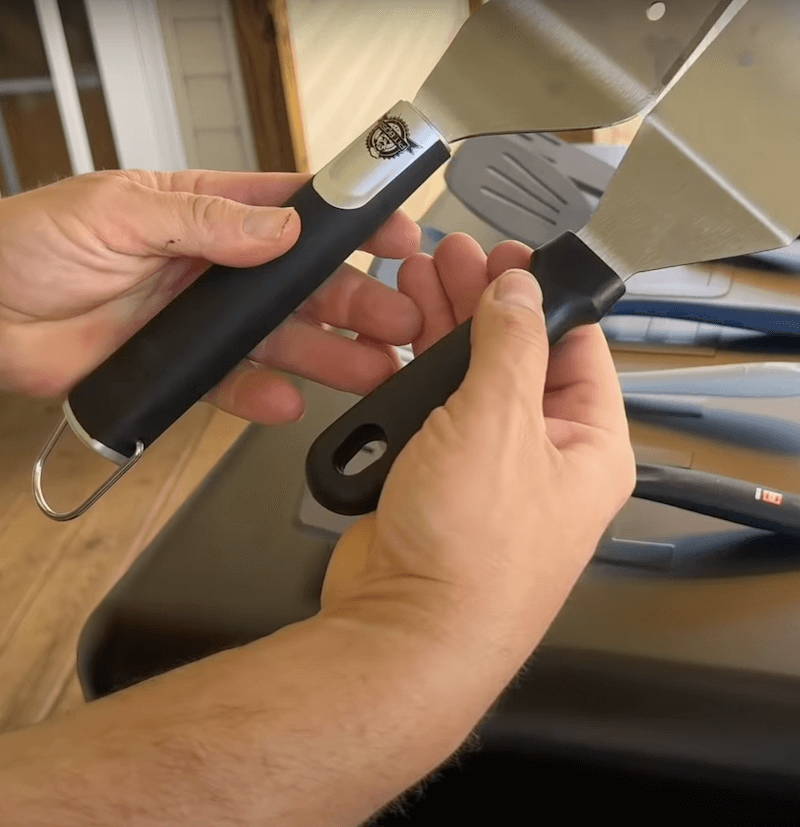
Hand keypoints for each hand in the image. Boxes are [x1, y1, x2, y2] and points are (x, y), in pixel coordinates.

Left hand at [0, 170, 420, 422]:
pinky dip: (264, 397)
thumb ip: (203, 220)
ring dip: (332, 354)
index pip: (295, 211)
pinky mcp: (186, 368)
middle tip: (402, 320)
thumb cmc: (32, 244)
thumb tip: (279, 230)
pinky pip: (237, 386)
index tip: (397, 233)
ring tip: (374, 368)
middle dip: (359, 301)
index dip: (351, 222)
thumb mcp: (119, 212)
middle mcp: (216, 268)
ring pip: (285, 339)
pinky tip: (289, 401)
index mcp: (206, 212)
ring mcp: (204, 322)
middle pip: (305, 285)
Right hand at [322, 234, 634, 665]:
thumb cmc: (471, 551)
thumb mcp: (500, 422)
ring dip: (441, 332)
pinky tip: (393, 340)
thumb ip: (511, 344)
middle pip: (516, 358)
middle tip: (451, 257)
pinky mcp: (437, 481)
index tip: (509, 257)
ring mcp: (487, 471)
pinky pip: (432, 416)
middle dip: (482, 304)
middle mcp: (542, 458)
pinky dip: (412, 376)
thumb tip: (520, 290)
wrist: (403, 630)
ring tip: (415, 280)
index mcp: (588, 446)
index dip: (542, 295)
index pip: (577, 347)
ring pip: (468, 383)